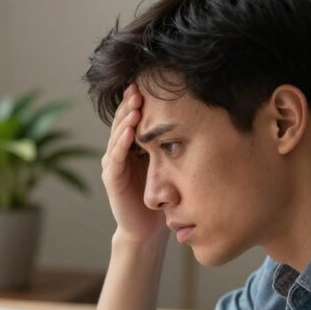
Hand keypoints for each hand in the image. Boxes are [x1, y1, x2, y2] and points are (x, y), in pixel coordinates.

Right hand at [101, 83, 166, 242]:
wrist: (148, 228)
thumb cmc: (162, 196)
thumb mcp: (169, 163)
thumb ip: (172, 143)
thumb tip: (198, 118)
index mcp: (132, 145)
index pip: (133, 117)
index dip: (138, 100)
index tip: (147, 82)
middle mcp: (120, 151)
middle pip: (122, 121)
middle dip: (130, 103)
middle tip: (138, 86)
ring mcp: (114, 164)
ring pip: (118, 135)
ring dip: (126, 119)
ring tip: (135, 104)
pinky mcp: (112, 179)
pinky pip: (116, 157)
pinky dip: (122, 142)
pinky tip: (130, 131)